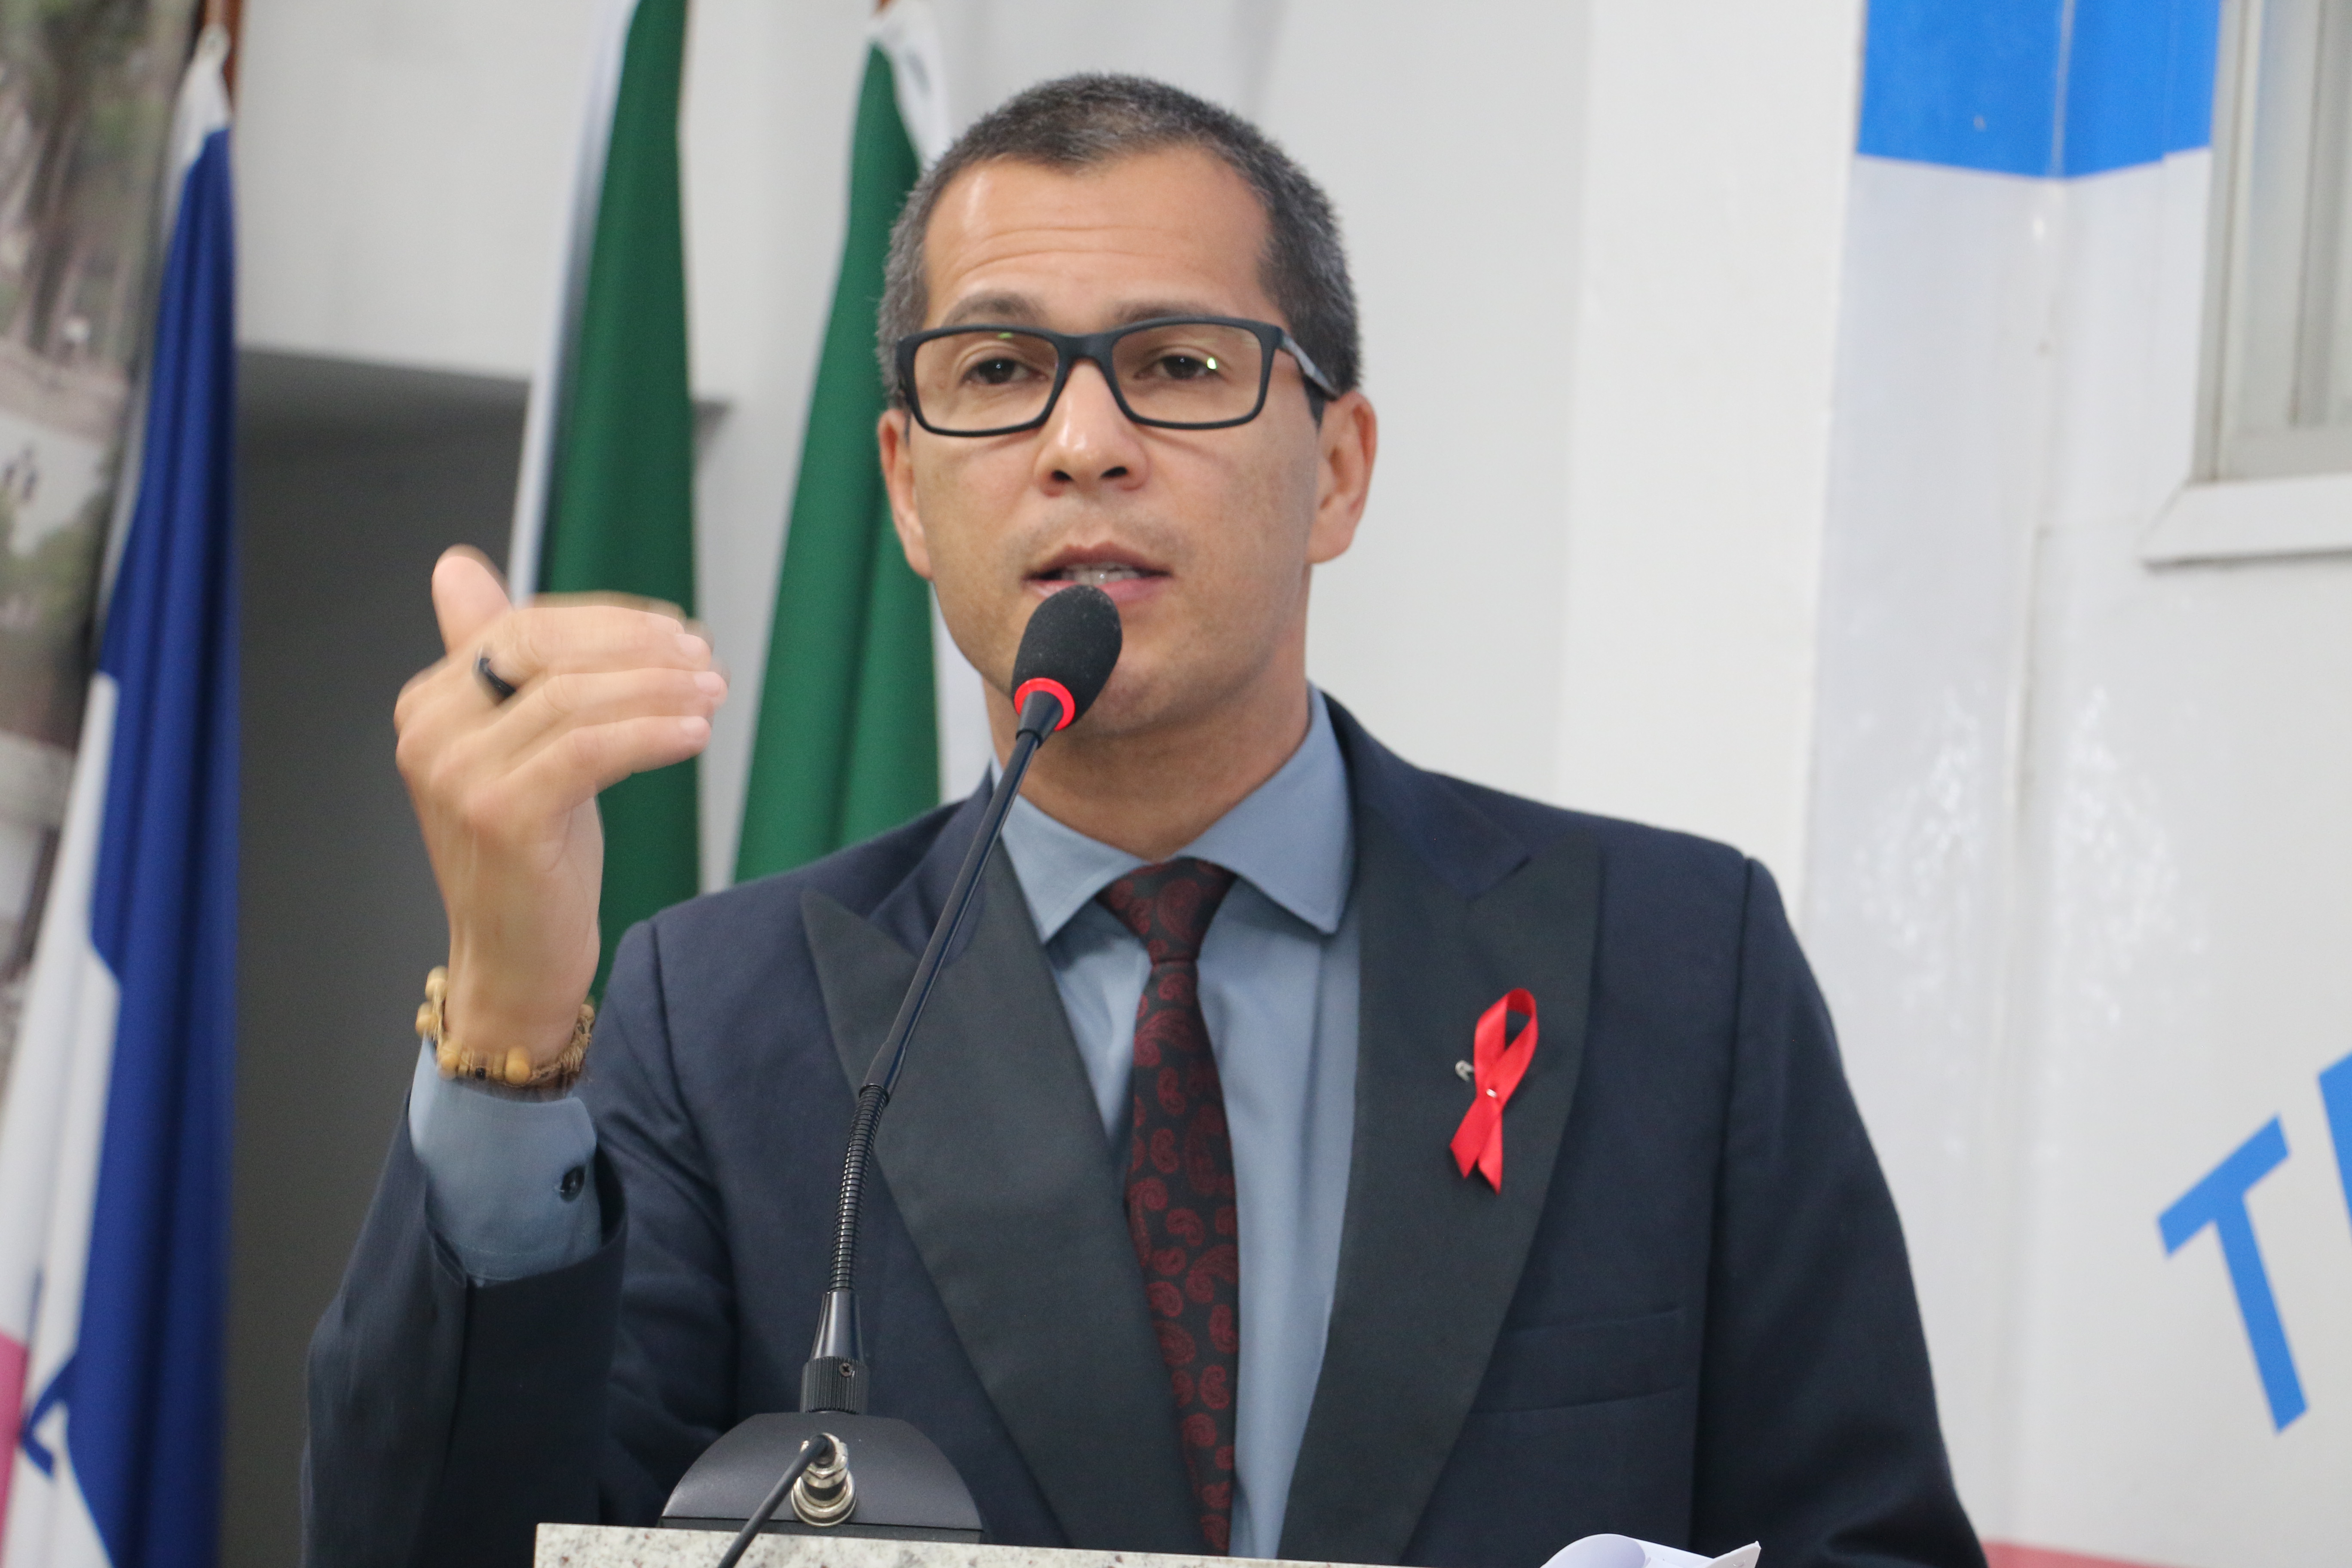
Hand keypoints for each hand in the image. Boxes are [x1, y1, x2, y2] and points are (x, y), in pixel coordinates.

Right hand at [394, 547, 725, 1068]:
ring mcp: (459, 775)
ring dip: (659, 689)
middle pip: (545, 650)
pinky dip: (652, 733)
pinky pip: (590, 750)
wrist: (517, 961)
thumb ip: (503, 664)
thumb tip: (458, 567)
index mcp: (431, 704)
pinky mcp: (501, 815)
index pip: (525, 627)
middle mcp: (431, 732)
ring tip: (712, 694)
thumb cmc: (533, 857)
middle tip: (703, 659)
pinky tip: (695, 733)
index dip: (610, 624)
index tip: (676, 634)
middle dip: (636, 648)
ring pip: (575, 699)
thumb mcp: (523, 747)